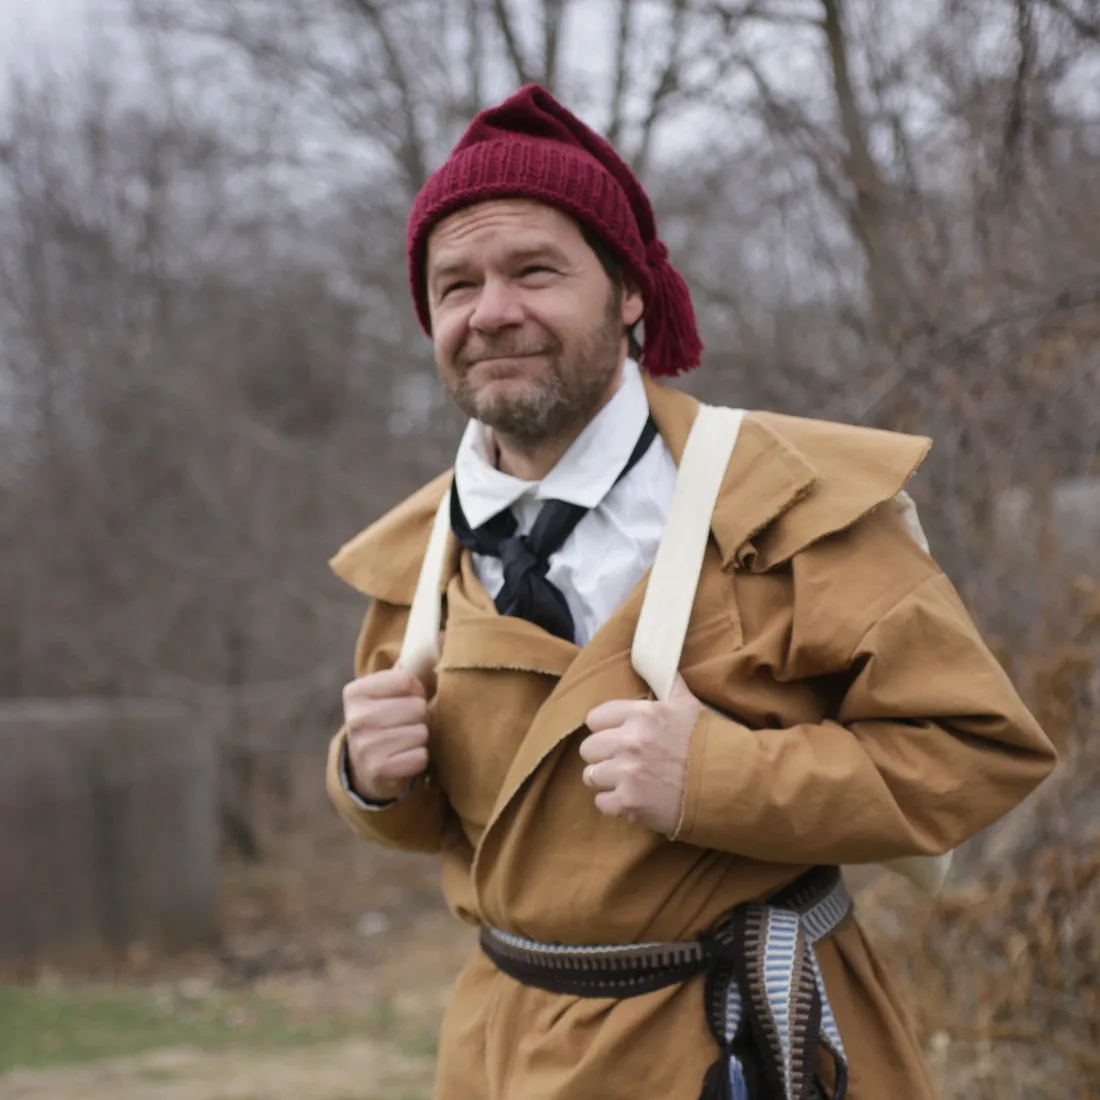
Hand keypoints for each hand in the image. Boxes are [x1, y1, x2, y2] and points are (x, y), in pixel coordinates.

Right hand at [343, 668, 429, 801]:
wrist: (366, 766)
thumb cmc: (387, 717)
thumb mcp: (393, 688)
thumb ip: (417, 661)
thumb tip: (445, 634)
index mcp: (355, 691)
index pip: (407, 679)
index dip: (416, 689)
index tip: (407, 697)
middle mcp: (355, 717)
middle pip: (417, 707)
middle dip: (419, 716)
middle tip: (406, 722)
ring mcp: (364, 746)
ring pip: (420, 732)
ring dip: (419, 737)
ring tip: (404, 739)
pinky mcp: (378, 770)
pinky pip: (420, 757)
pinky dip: (418, 758)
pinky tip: (404, 758)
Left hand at [579, 674, 701, 835]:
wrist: (729, 783)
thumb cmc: (708, 742)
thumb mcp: (688, 705)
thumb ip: (668, 682)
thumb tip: (658, 659)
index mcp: (641, 715)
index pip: (595, 718)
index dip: (605, 729)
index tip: (617, 737)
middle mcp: (630, 742)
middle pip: (589, 748)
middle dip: (603, 755)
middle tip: (622, 761)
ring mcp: (628, 774)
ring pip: (591, 775)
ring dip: (607, 780)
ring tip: (627, 781)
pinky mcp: (630, 803)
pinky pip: (602, 803)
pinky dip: (615, 804)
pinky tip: (633, 800)